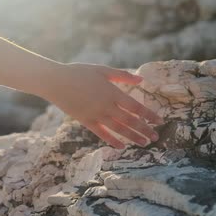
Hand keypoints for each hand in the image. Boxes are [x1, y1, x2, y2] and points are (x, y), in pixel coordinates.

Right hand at [40, 63, 163, 148]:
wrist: (56, 82)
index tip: (159, 121)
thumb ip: (122, 75)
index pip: (136, 106)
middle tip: (156, 137)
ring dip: (133, 137)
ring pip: (119, 129)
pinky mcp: (86, 121)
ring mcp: (96, 115)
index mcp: (112, 92)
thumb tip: (141, 80)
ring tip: (144, 143)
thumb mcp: (102, 70)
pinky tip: (122, 146)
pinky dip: (112, 141)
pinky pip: (102, 134)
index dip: (148, 115)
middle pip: (130, 120)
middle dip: (144, 129)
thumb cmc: (79, 72)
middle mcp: (107, 106)